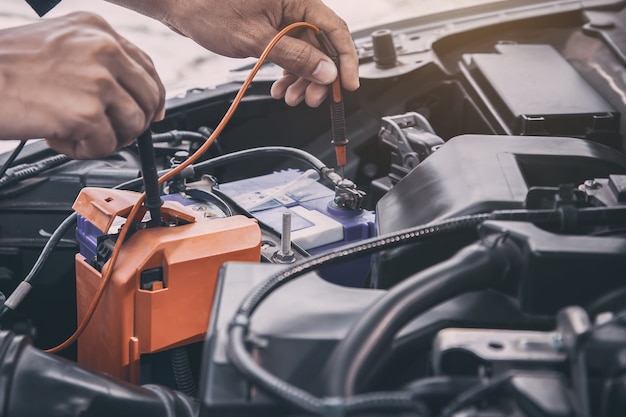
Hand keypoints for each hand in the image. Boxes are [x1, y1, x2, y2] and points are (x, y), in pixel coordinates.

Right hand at [0, 12, 164, 158]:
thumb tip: (137, 96)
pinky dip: (82, 150)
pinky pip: (106, 146)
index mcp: (98, 31)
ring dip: (107, 138)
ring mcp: (98, 80)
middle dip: (131, 122)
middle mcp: (103, 50)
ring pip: (134, 125)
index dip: (152, 97)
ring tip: (74, 131)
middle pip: (148, 100)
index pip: (147, 68)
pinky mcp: (87, 113)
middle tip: (105, 130)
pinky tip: (57, 136)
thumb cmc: (6, 67)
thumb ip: (100, 64)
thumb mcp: (61, 46)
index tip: (150, 113)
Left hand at [107, 0, 358, 106]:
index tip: (347, 85)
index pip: (334, 30)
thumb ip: (295, 56)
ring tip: (290, 98)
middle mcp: (294, 6)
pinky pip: (289, 53)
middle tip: (312, 99)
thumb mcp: (257, 39)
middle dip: (318, 76)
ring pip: (305, 53)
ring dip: (301, 79)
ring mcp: (282, 18)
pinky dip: (287, 72)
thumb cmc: (209, 8)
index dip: (345, 60)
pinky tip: (279, 88)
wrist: (179, 4)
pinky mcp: (271, 28)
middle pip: (321, 45)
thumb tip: (326, 71)